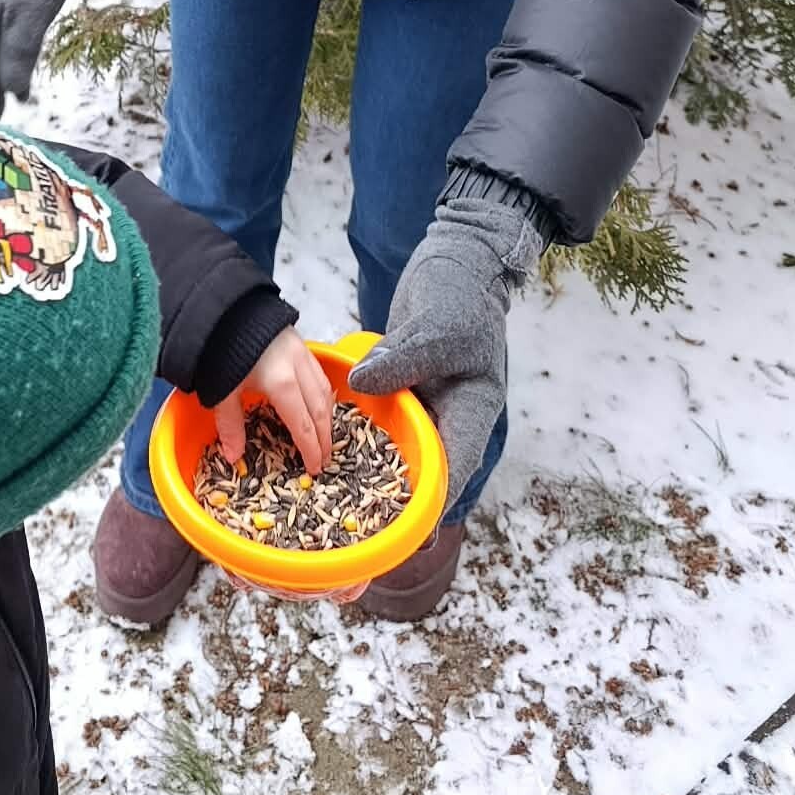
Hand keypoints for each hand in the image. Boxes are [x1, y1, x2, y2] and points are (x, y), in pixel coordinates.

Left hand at [213, 328, 334, 475]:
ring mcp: (302, 352)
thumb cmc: (221, 347)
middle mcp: (298, 368)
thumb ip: (230, 424)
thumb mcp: (222, 390)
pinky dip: (323, 394)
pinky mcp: (300, 341)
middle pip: (319, 410)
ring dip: (327, 416)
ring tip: (325, 435)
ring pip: (324, 391)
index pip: (303, 425)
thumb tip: (232, 456)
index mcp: (281, 384)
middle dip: (324, 437)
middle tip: (325, 458)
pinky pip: (319, 374)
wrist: (222, 307)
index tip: (315, 467)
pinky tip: (319, 402)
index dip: (310, 449)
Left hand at [352, 195, 543, 513]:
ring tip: (331, 497)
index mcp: (471, 413)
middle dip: (393, 499)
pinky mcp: (400, 385)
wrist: (460, 259)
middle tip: (356, 529)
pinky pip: (379, 415)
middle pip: (423, 470)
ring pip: (397, 446)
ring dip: (369, 467)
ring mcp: (423, 402)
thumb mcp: (438, 329)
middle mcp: (447, 416)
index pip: (451, 471)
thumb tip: (360, 388)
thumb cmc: (463, 295)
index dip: (429, 507)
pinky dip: (357, 428)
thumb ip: (403, 362)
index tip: (404, 534)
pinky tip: (322, 440)